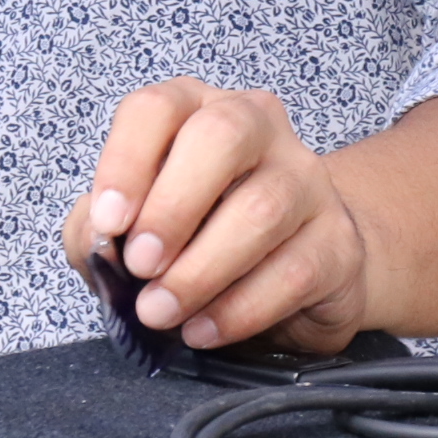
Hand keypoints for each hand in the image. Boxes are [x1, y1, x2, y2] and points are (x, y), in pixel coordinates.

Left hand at [62, 80, 367, 354]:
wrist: (294, 271)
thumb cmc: (194, 237)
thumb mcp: (132, 227)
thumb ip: (97, 228)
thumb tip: (100, 245)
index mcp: (195, 109)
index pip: (157, 108)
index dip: (126, 161)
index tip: (109, 223)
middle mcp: (258, 127)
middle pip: (221, 135)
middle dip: (173, 206)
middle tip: (140, 265)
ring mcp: (308, 180)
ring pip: (261, 210)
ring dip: (200, 271)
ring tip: (160, 312)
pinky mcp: (339, 241)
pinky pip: (294, 271)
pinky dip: (238, 309)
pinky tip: (203, 329)